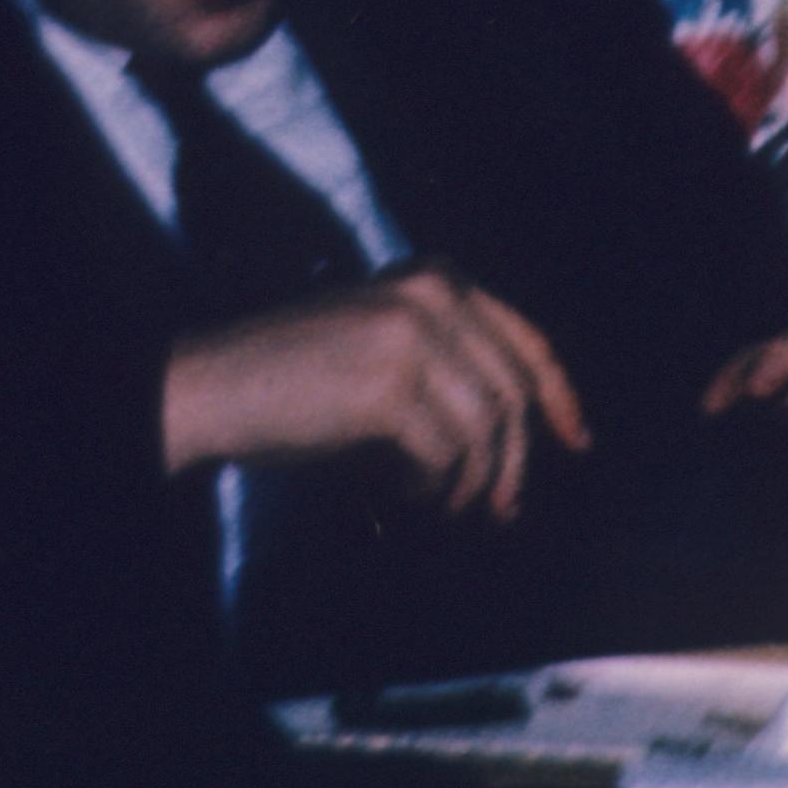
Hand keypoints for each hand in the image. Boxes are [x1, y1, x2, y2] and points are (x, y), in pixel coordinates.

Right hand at [164, 271, 592, 516]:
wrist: (210, 386)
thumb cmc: (291, 378)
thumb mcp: (381, 344)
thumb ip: (447, 361)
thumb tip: (518, 432)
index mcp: (436, 278)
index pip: (526, 341)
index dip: (558, 396)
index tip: (577, 440)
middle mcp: (432, 295)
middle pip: (513, 390)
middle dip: (516, 459)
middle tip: (502, 509)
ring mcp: (411, 336)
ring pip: (487, 427)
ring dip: (473, 481)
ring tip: (446, 506)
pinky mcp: (389, 385)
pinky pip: (445, 453)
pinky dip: (434, 485)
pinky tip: (405, 493)